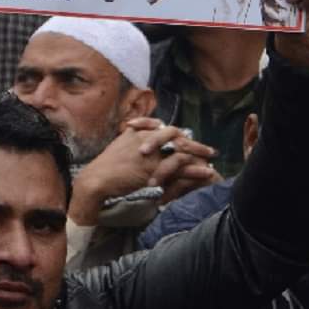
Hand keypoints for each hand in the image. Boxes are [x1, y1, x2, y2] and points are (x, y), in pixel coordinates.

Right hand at [69, 121, 214, 223]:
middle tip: (209, 150)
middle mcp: (147, 139)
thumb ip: (134, 136)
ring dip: (198, 155)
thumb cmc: (106, 165)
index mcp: (140, 132)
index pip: (166, 129)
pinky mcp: (154, 169)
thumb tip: (142, 133)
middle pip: (178, 137)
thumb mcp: (120, 143)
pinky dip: (195, 170)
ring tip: (211, 161)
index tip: (190, 140)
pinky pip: (180, 167)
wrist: (96, 179)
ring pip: (181, 151)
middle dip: (194, 144)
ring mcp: (151, 153)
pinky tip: (206, 172)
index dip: (181, 135)